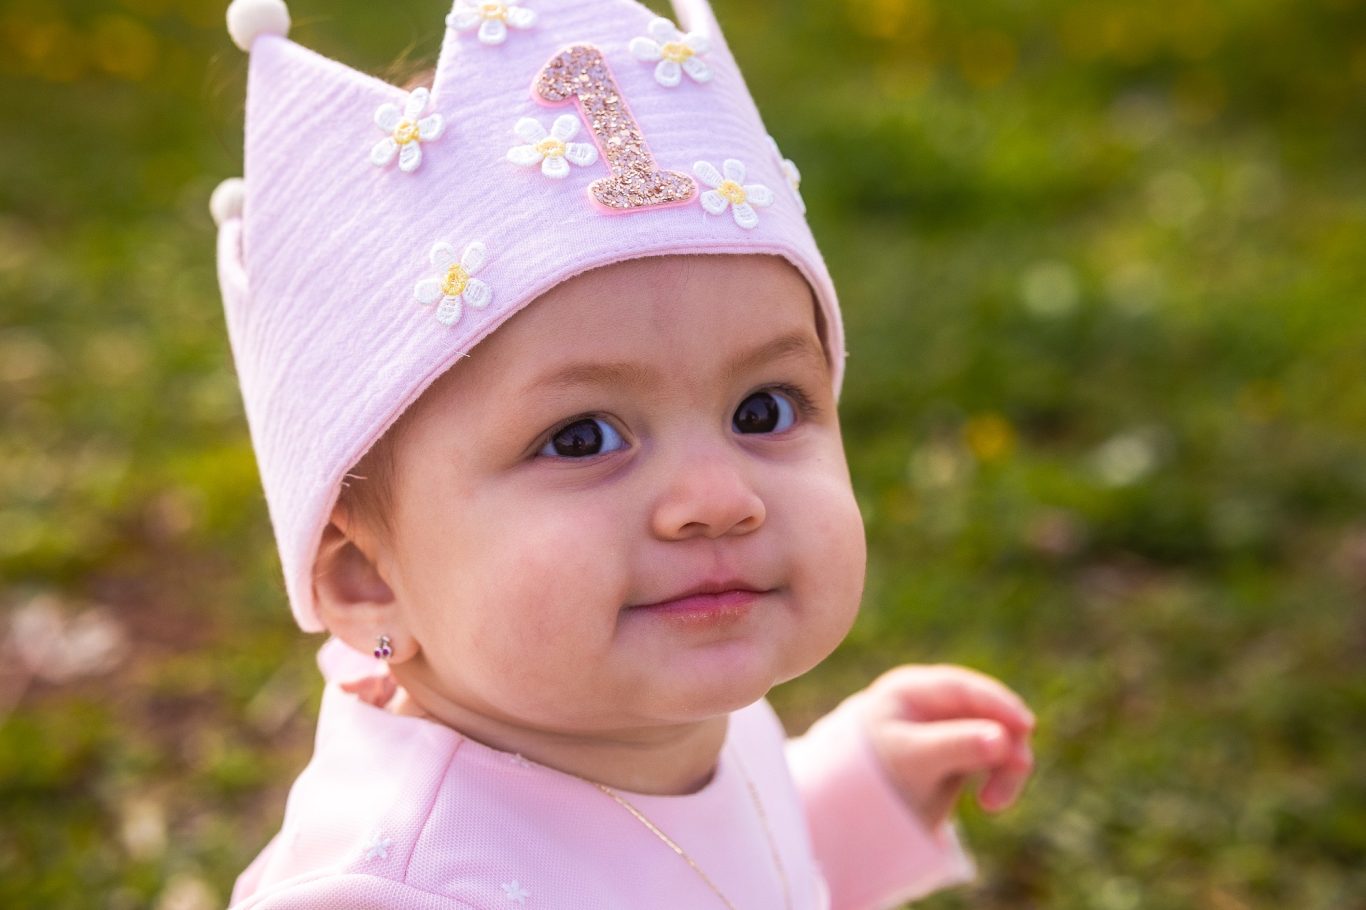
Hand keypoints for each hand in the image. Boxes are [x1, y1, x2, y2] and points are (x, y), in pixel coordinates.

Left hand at [863, 664, 1034, 829]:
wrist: (854, 809)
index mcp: (911, 690)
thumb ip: (954, 747)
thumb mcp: (912, 760)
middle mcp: (932, 702)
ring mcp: (947, 725)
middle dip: (1005, 743)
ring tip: (992, 805)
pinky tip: (989, 803)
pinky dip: (999, 778)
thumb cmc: (872, 776)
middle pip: (987, 712)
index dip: (998, 704)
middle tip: (1016, 773)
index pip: (962, 688)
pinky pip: (993, 758)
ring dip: (1006, 768)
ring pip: (996, 737)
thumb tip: (1003, 738)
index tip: (1026, 726)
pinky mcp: (958, 751)